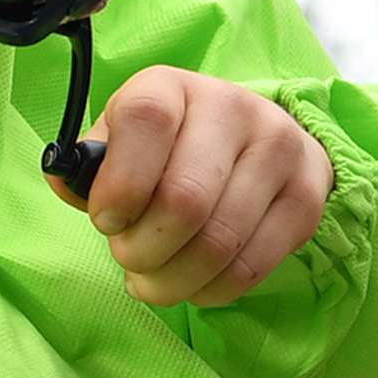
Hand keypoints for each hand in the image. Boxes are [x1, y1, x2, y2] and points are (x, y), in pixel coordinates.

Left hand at [50, 66, 334, 307]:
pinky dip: (210, 290)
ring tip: (152, 281)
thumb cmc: (166, 148)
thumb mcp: (120, 141)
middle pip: (184, 200)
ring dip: (173, 280)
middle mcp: (232, 107)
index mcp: (172, 86)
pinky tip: (192, 284)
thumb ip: (89, 167)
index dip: (119, 185)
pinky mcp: (306, 196)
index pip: (145, 121)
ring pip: (219, 242)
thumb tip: (72, 188)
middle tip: (128, 259)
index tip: (106, 220)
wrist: (250, 139)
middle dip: (142, 250)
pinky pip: (252, 266)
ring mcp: (278, 149)